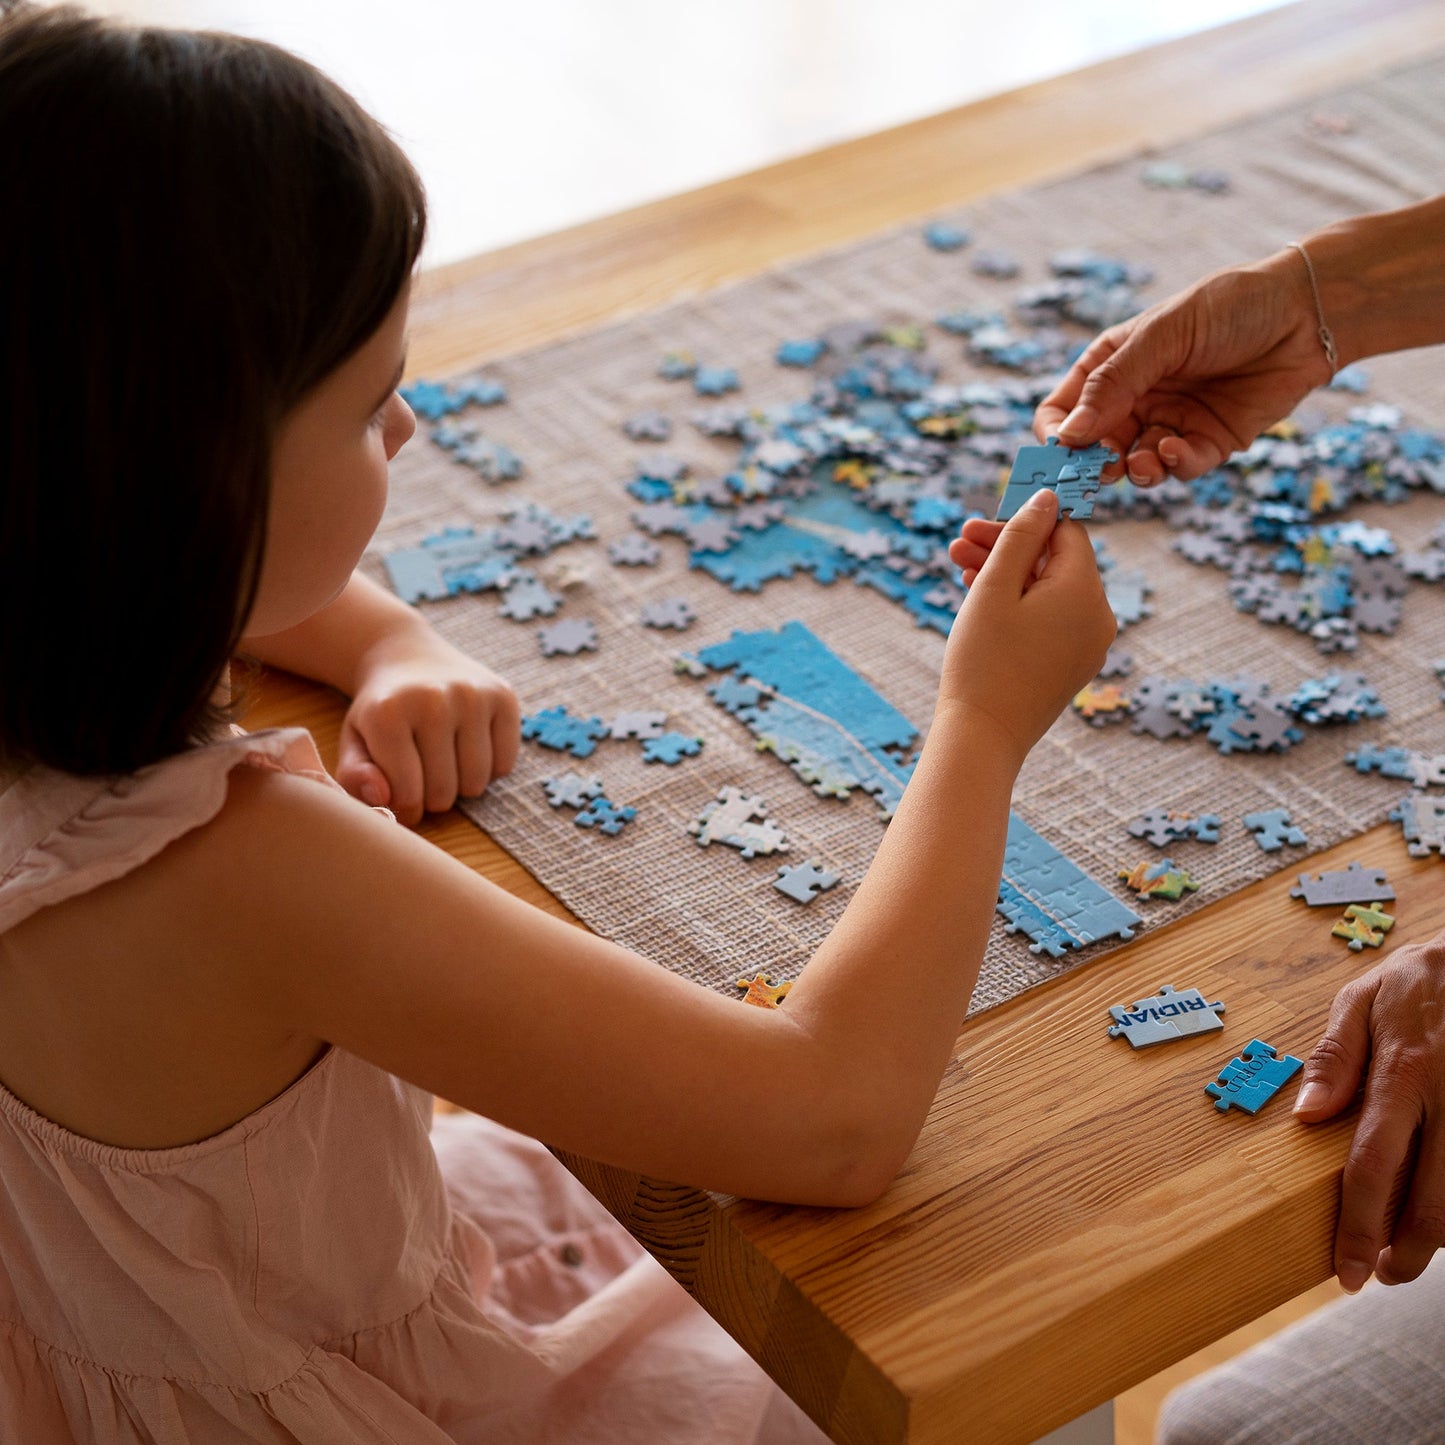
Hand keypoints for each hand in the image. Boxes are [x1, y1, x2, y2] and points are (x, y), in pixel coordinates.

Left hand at [336, 630, 519, 824]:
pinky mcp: (503, 696)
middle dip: (432, 797)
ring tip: (446, 762)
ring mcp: (473, 696)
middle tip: (423, 774)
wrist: (409, 656)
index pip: (407, 794)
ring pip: (476, 782)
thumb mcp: (354, 741)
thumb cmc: (382, 710)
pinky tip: (470, 747)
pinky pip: (505, 764)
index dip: (404, 805)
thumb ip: (354, 777)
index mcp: (387, 714)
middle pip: (443, 793)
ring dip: (461, 785)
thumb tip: (382, 799)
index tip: (400, 791)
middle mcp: (433, 700)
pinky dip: (489, 768)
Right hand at [942, 489, 1114, 762]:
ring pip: (1049, 591)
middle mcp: (1099, 617)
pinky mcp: (1072, 665)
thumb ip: (1021, 536)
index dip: (1023, 520)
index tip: (983, 520)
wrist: (983, 737)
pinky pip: (1051, 620)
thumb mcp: (994, 587)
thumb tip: (1048, 497)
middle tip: (959, 541)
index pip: (1065, 532)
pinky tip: (980, 600)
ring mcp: (1088, 645)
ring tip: (958, 567)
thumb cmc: (983, 660)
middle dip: (1007, 548)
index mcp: (1085, 592)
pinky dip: (1020, 605)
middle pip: (1056, 561)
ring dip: (1007, 575)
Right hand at [1034, 250, 1333, 483]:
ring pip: (1134, 465)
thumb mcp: (1163, 336)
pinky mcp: (1207, 442)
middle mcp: (1136, 399)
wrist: (1308, 313)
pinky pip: (1178, 467)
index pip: (1062, 410)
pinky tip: (1175, 449)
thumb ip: (1114, 385)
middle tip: (1101, 471)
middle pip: (1093, 448)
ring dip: (1133, 471)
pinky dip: (1172, 465)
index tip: (1062, 451)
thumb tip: (1067, 436)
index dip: (1055, 434)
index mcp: (1112, 366)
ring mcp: (1170, 422)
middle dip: (1093, 465)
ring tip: (1141, 465)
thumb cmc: (1231, 307)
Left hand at [1293, 934, 1444, 1290]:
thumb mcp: (1363, 998)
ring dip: (1439, 1238)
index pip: (1374, 1164)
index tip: (1345, 1270)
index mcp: (1404, 1072)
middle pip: (1433, 1201)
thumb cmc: (1419, 980)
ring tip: (1409, 1256)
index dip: (1360, 1225)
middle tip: (1381, 1277)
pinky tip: (1438, 1212)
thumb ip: (1335, 1057)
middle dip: (1407, 1254)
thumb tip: (1307, 1116)